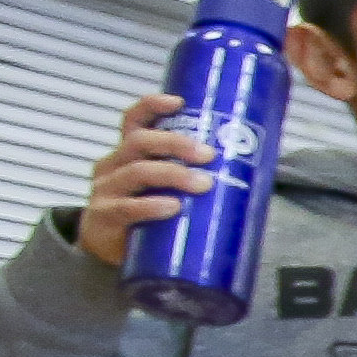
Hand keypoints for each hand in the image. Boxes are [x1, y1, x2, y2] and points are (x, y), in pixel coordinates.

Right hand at [77, 89, 211, 267]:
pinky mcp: (104, 218)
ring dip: (173, 174)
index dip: (152, 106)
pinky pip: (127, 208)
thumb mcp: (165, 189)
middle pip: (140, 142)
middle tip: (208, 154)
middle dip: (175, 143)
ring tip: (202, 184)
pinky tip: (171, 207)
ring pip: (137, 172)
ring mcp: (106, 191)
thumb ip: (192, 176)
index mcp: (128, 153)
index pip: (133, 121)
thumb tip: (252, 170)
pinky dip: (151, 206)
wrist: (111, 254)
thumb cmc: (147, 215)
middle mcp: (113, 166)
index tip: (179, 102)